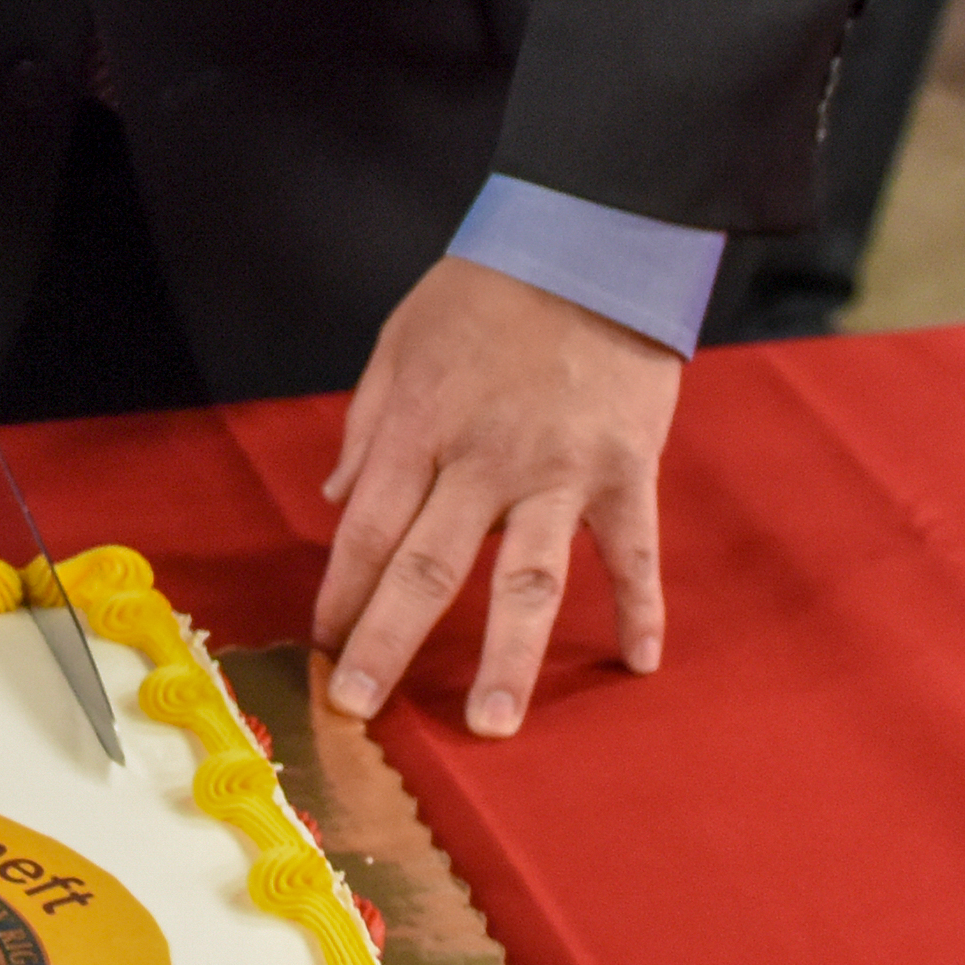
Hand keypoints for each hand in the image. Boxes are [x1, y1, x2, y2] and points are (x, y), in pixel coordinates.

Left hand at [309, 257, 675, 739]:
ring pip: (528, 581)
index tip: (324, 647)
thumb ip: (366, 422)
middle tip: (363, 711)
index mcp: (420, 426)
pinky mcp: (625, 469)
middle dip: (388, 644)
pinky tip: (639, 663)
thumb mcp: (400, 338)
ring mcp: (559, 470)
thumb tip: (338, 502)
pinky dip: (641, 607)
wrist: (593, 238)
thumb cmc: (488, 288)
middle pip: (427, 569)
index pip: (367, 531)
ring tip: (492, 726)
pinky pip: (632, 551)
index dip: (341, 595)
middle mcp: (483, 459)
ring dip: (508, 659)